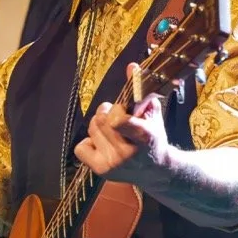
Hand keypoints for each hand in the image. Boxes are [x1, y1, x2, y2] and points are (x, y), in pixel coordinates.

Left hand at [73, 63, 171, 187]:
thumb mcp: (151, 112)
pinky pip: (81, 147)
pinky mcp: (101, 171)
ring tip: (112, 131)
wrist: (156, 171)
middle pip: (101, 120)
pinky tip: (103, 145)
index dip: (117, 111)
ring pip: (92, 130)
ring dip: (100, 126)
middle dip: (107, 113)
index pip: (118, 120)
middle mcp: (127, 153)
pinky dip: (89, 143)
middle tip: (117, 116)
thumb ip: (140, 89)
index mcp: (143, 137)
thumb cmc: (153, 138)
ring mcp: (113, 163)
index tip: (124, 110)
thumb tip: (131, 66)